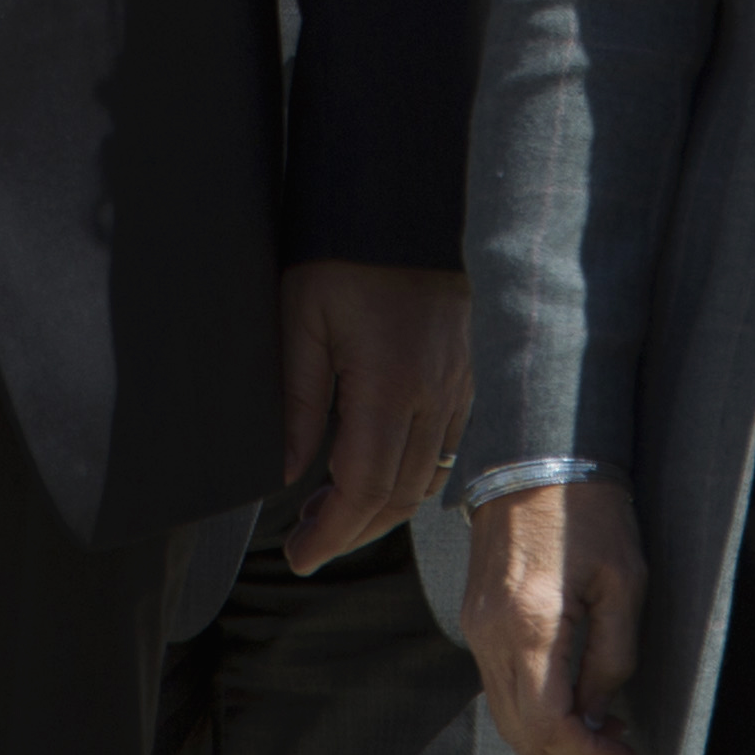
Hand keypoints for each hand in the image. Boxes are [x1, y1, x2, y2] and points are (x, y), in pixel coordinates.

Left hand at [276, 260, 471, 571]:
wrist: (406, 198)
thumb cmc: (345, 251)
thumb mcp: (301, 316)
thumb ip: (295, 400)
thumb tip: (286, 474)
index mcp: (390, 381)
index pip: (364, 487)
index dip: (331, 533)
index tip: (301, 555)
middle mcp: (435, 392)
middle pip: (399, 495)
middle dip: (351, 532)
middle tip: (307, 543)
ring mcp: (459, 383)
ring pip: (427, 478)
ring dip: (381, 509)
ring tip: (332, 512)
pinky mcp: (468, 373)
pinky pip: (447, 447)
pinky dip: (411, 476)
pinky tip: (377, 469)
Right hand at [465, 476, 645, 754]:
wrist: (536, 455)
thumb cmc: (588, 509)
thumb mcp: (624, 581)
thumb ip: (614, 657)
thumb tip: (599, 712)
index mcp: (531, 623)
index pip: (548, 726)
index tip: (626, 751)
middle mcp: (492, 633)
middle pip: (521, 734)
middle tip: (618, 744)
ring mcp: (476, 627)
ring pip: (505, 717)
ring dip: (552, 735)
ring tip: (601, 723)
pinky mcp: (475, 619)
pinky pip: (498, 686)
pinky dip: (533, 708)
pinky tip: (571, 695)